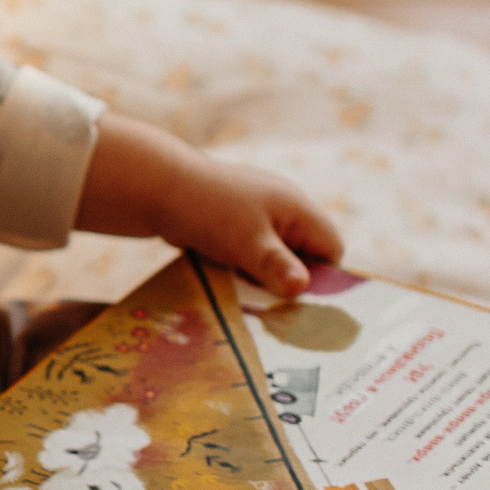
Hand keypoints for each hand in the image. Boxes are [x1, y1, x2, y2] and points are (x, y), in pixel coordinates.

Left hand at [148, 151, 343, 297]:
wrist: (158, 187)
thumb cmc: (209, 211)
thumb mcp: (247, 242)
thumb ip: (276, 266)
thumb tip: (301, 289)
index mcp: (297, 209)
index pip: (331, 249)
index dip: (322, 277)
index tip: (297, 299)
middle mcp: (283, 210)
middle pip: (303, 256)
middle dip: (288, 280)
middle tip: (269, 302)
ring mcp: (258, 216)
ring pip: (274, 258)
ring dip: (261, 277)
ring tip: (243, 291)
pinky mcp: (234, 224)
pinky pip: (250, 254)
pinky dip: (242, 269)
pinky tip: (226, 281)